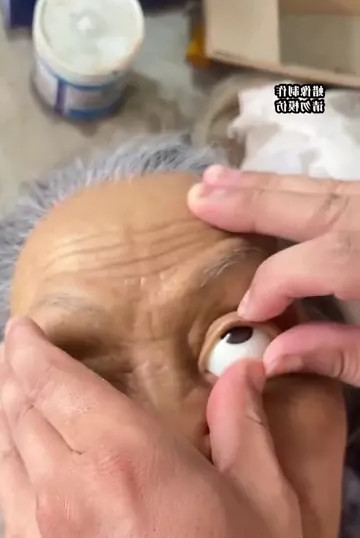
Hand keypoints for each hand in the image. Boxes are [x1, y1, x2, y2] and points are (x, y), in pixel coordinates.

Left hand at [0, 317, 312, 537]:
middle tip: (18, 354)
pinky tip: (19, 467)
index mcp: (125, 457)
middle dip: (14, 373)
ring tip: (13, 399)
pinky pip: (6, 505)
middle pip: (19, 411)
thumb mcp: (266, 507)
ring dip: (6, 417)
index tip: (23, 330)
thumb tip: (240, 373)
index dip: (30, 348)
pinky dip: (6, 469)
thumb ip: (244, 428)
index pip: (53, 381)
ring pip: (4, 456)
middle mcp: (67, 488)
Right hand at [188, 167, 359, 384]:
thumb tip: (271, 358)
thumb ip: (339, 355)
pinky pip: (338, 189)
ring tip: (215, 179)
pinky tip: (265, 188)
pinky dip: (297, 189)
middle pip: (319, 206)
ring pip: (326, 188)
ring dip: (267, 186)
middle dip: (254, 204)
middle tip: (198, 198)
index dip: (276, 281)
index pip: (323, 261)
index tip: (246, 312)